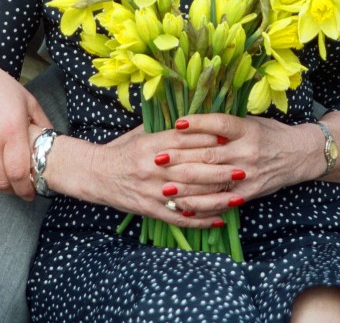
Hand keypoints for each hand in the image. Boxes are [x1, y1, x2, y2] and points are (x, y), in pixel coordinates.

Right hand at [0, 26, 52, 198]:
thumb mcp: (27, 100)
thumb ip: (42, 123)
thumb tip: (52, 143)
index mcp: (11, 129)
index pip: (18, 173)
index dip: (25, 189)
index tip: (30, 193)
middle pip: (0, 182)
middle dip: (11, 190)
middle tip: (17, 187)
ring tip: (2, 178)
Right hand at [40, 123, 235, 228]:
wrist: (97, 173)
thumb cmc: (123, 148)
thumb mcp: (143, 132)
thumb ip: (168, 129)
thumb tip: (197, 119)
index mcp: (153, 144)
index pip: (186, 141)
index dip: (209, 141)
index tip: (230, 141)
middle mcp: (154, 167)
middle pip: (192, 169)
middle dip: (220, 171)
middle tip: (243, 169)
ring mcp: (152, 190)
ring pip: (190, 195)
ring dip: (216, 197)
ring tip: (237, 196)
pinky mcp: (150, 209)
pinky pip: (179, 217)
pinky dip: (200, 220)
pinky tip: (218, 220)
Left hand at [147, 114, 319, 216]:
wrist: (299, 155)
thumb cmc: (270, 133)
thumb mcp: (251, 121)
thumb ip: (225, 124)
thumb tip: (192, 121)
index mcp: (247, 129)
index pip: (220, 125)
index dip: (198, 124)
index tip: (177, 123)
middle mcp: (248, 151)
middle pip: (210, 155)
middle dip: (181, 158)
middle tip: (158, 159)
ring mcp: (248, 174)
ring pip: (213, 181)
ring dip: (186, 185)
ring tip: (164, 186)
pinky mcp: (249, 192)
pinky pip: (222, 201)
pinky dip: (202, 205)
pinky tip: (184, 205)